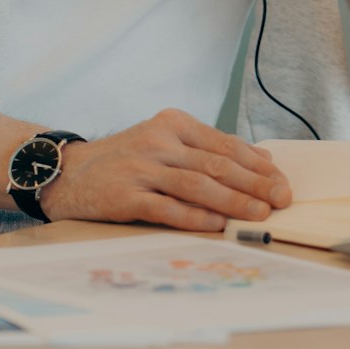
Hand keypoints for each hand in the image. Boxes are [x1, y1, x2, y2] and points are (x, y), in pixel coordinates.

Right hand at [38, 109, 292, 231]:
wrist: (68, 172)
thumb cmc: (126, 160)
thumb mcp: (166, 142)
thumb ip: (209, 149)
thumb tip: (262, 161)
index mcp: (174, 123)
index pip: (224, 144)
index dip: (257, 165)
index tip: (281, 180)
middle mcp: (159, 141)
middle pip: (216, 164)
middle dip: (254, 184)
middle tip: (281, 199)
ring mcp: (141, 168)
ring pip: (197, 185)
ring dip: (232, 201)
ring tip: (258, 214)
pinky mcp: (125, 196)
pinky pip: (167, 208)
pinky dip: (196, 217)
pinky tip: (218, 225)